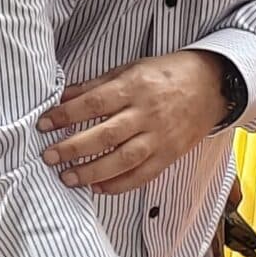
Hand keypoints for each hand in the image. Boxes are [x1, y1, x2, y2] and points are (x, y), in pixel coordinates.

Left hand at [39, 52, 227, 194]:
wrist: (211, 86)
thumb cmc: (166, 75)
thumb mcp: (130, 69)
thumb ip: (95, 85)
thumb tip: (62, 97)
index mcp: (134, 87)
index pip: (93, 103)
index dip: (66, 115)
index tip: (44, 124)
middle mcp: (146, 113)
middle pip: (105, 134)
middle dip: (73, 148)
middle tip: (48, 156)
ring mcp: (160, 137)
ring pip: (123, 159)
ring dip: (92, 171)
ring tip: (67, 178)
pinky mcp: (169, 154)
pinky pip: (143, 175)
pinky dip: (119, 185)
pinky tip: (97, 187)